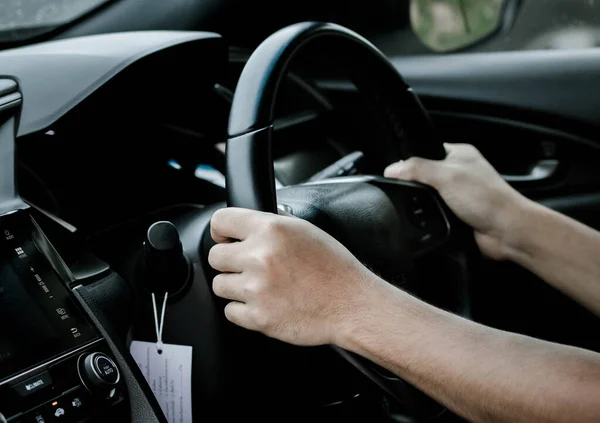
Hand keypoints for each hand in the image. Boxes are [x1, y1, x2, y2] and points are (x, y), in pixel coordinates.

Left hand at [208, 208, 378, 345]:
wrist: (351, 304)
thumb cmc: (334, 268)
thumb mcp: (305, 230)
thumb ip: (272, 225)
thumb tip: (247, 225)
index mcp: (271, 230)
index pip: (220, 221)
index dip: (221, 231)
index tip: (225, 239)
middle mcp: (260, 257)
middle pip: (215, 256)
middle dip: (229, 262)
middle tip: (248, 268)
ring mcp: (257, 289)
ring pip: (219, 285)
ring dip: (235, 287)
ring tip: (261, 288)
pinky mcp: (258, 317)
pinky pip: (230, 312)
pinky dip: (244, 311)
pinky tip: (265, 304)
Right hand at [384, 143, 529, 259]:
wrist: (507, 232)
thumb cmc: (488, 199)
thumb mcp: (446, 176)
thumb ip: (416, 169)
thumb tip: (392, 169)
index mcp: (460, 154)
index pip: (426, 151)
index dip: (411, 161)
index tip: (398, 172)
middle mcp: (460, 172)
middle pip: (425, 175)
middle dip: (417, 186)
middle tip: (414, 192)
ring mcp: (460, 194)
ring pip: (429, 196)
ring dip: (426, 204)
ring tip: (426, 208)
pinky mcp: (458, 214)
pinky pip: (435, 213)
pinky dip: (432, 217)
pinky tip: (433, 219)